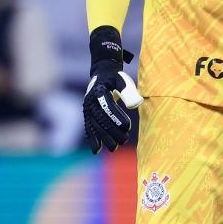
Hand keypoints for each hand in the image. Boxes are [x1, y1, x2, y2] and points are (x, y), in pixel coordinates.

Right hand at [83, 25, 142, 153]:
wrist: (101, 73)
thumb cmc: (115, 77)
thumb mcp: (122, 79)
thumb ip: (129, 91)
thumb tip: (135, 105)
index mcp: (99, 91)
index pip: (108, 107)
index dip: (117, 117)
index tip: (127, 127)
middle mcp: (90, 100)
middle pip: (101, 119)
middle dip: (112, 131)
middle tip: (124, 140)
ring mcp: (87, 108)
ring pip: (95, 125)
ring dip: (104, 138)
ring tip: (115, 148)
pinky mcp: (87, 114)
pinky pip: (89, 127)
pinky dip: (92, 139)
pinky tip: (97, 150)